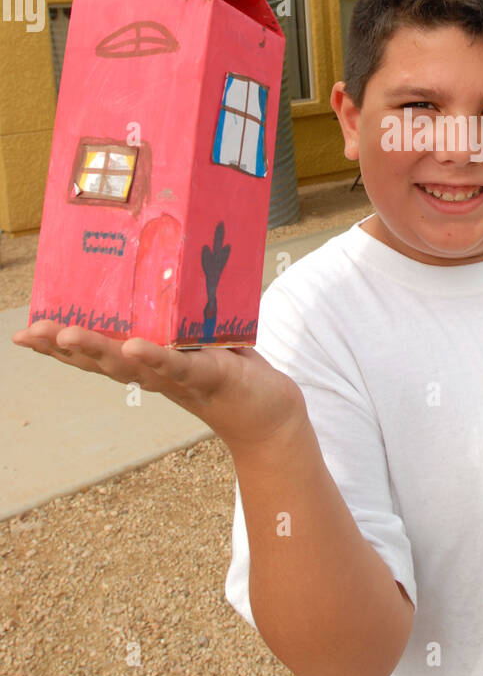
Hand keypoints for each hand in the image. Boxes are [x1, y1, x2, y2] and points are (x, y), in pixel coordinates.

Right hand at [11, 321, 305, 452]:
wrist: (264, 408)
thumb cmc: (225, 367)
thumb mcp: (190, 340)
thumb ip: (169, 317)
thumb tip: (152, 266)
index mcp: (142, 362)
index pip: (93, 355)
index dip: (57, 346)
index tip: (24, 334)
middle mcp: (151, 373)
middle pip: (101, 361)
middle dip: (63, 346)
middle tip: (31, 333)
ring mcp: (177, 377)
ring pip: (130, 365)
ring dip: (97, 350)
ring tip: (66, 335)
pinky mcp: (208, 375)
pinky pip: (178, 366)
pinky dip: (155, 358)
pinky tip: (134, 347)